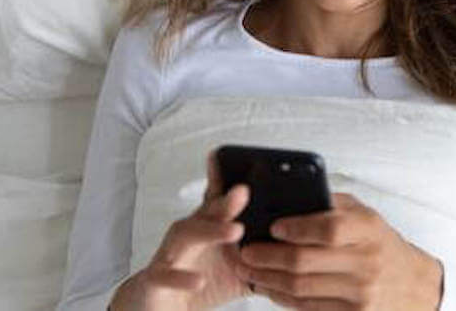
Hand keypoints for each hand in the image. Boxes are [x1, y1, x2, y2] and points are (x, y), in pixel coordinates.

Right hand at [110, 150, 252, 310]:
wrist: (163, 306)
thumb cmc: (203, 281)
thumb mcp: (238, 267)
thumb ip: (264, 255)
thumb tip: (298, 248)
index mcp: (210, 227)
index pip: (220, 199)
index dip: (226, 177)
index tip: (241, 158)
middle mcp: (190, 234)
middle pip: (207, 211)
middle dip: (225, 201)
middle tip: (245, 191)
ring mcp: (172, 253)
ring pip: (187, 234)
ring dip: (211, 231)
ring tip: (235, 230)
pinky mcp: (157, 278)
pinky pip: (166, 274)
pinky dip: (181, 277)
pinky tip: (198, 280)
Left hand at [233, 193, 443, 309]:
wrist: (411, 285)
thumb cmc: (381, 243)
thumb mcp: (365, 215)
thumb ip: (331, 205)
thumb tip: (287, 196)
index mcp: (368, 230)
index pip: (329, 229)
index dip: (296, 228)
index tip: (273, 226)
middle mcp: (366, 262)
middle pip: (305, 263)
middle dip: (267, 258)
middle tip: (245, 252)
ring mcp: (360, 294)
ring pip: (300, 289)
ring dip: (267, 280)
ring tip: (248, 270)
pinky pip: (307, 309)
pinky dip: (282, 298)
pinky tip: (269, 287)